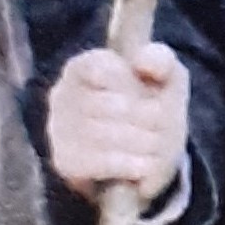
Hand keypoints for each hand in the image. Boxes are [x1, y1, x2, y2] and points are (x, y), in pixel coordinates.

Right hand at [46, 41, 188, 200]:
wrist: (145, 154)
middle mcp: (62, 95)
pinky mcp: (65, 161)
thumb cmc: (152, 106)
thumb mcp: (165, 76)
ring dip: (141, 141)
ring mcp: (59, 129)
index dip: (132, 83)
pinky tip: (144, 164)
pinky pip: (100, 163)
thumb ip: (161, 60)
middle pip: (109, 105)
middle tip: (161, 124)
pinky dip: (130, 164)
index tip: (150, 92)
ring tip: (155, 143)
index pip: (102, 67)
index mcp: (81, 67)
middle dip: (145, 116)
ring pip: (104, 135)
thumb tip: (143, 61)